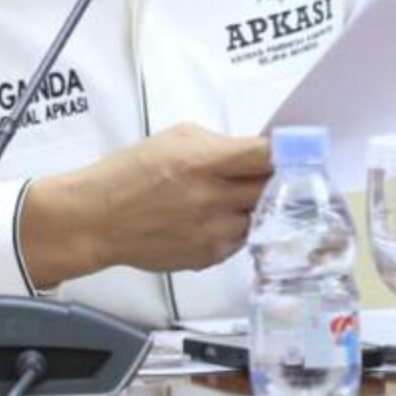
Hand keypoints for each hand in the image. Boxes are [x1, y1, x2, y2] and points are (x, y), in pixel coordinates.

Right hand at [19, 124, 273, 285]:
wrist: (98, 219)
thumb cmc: (132, 172)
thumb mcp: (175, 138)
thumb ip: (220, 144)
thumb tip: (257, 152)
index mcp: (204, 163)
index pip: (267, 156)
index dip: (287, 152)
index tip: (297, 150)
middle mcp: (213, 200)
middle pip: (272, 189)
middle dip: (278, 180)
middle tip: (280, 173)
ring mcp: (213, 233)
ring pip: (261, 217)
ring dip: (258, 207)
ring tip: (240, 197)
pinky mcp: (208, 257)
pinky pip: (241, 240)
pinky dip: (238, 227)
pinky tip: (218, 217)